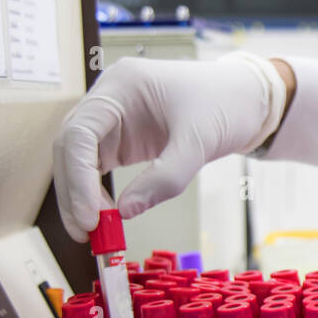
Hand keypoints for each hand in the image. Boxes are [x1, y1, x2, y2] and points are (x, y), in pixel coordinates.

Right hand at [52, 52, 287, 240]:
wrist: (247, 99)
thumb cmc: (226, 104)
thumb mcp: (199, 142)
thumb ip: (165, 178)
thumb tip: (124, 213)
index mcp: (121, 85)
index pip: (79, 132)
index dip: (77, 178)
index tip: (89, 216)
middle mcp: (108, 99)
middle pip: (70, 147)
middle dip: (74, 192)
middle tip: (88, 232)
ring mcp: (111, 119)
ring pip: (77, 160)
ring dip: (80, 196)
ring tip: (96, 232)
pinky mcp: (119, 138)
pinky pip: (94, 167)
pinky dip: (94, 193)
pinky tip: (104, 216)